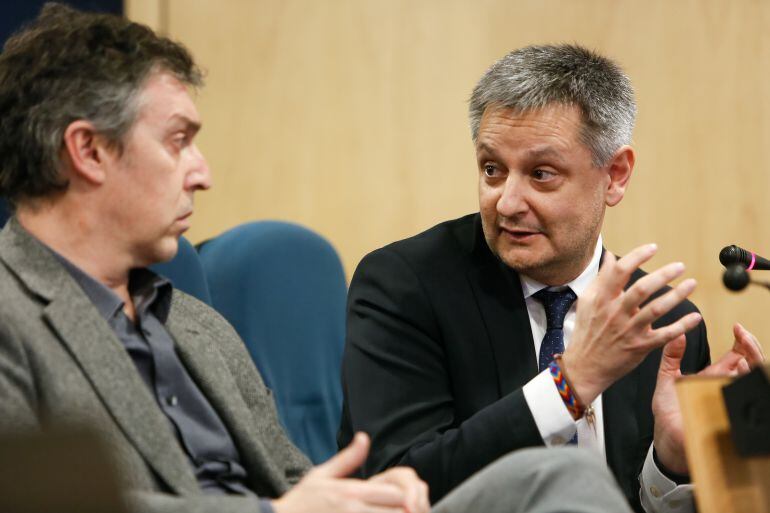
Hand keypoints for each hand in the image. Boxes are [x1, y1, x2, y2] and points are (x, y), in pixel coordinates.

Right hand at [272, 432, 428, 512]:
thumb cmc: (302, 500)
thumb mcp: (322, 474)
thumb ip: (348, 458)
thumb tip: (364, 437)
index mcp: (351, 492)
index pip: (394, 493)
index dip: (406, 495)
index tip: (404, 497)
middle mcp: (355, 511)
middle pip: (398, 512)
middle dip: (405, 510)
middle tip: (406, 508)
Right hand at [560, 244, 702, 404]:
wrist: (585, 366)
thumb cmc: (587, 332)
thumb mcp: (587, 302)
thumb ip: (600, 278)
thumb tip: (610, 257)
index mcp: (602, 299)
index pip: (620, 272)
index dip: (638, 256)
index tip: (653, 248)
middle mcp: (616, 313)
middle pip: (642, 289)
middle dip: (663, 275)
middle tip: (680, 266)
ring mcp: (629, 330)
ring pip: (656, 309)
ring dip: (676, 296)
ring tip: (691, 283)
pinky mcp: (640, 346)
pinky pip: (665, 335)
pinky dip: (682, 326)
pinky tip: (695, 317)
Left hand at [652, 323, 764, 473]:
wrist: (665, 437)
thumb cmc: (668, 411)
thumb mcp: (667, 379)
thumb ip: (671, 357)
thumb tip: (677, 334)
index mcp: (715, 376)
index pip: (739, 355)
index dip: (744, 340)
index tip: (737, 326)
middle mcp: (726, 387)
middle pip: (753, 365)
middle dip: (754, 349)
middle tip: (744, 335)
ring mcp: (730, 402)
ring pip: (755, 384)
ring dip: (754, 368)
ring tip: (743, 358)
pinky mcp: (729, 418)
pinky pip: (749, 407)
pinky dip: (748, 389)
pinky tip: (739, 378)